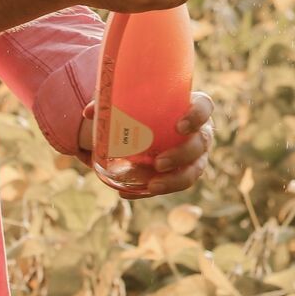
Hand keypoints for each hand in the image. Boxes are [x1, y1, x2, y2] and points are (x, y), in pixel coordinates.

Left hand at [79, 91, 214, 197]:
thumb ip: (113, 105)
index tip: (179, 126)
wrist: (152, 127)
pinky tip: (133, 193)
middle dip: (183, 154)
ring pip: (195, 170)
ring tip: (152, 185)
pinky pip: (176, 184)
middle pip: (201, 142)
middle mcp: (200, 132)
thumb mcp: (133, 103)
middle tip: (159, 162)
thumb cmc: (149, 109)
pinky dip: (156, 189)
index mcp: (191, 107)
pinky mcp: (184, 173)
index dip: (197, 116)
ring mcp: (196, 155)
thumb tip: (89, 112)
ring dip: (174, 179)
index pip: (205, 107)